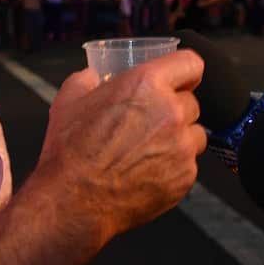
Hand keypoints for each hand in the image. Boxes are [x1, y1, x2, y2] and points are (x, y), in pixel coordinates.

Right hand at [34, 50, 205, 243]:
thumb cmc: (70, 151)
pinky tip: (147, 171)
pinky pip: (189, 165)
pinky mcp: (185, 177)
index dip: (185, 70)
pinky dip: (174, 167)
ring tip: (149, 149)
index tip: (180, 79)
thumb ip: (86, 80)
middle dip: (175, 109)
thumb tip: (92, 75)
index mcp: (146, 84)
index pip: (191, 63)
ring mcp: (181, 147)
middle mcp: (171, 112)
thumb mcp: (68, 101)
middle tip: (151, 120)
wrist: (74, 201)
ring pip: (195, 135)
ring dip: (179, 138)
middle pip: (192, 102)